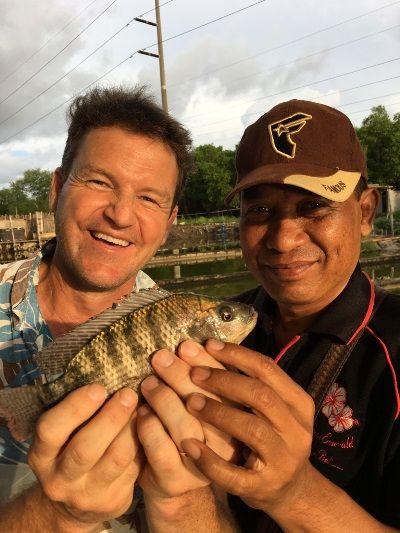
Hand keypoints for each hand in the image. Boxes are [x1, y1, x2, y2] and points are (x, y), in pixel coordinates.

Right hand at [28, 384, 141, 526]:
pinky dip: (144, 444)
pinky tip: (150, 426)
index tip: (98, 386)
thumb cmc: (72, 451)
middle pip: (85, 448)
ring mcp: (86, 495)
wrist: (76, 504)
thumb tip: (108, 373)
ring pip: (116, 458)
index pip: (50, 429)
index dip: (75, 406)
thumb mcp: (63, 436)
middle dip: (111, 417)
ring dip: (133, 428)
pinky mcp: (113, 502)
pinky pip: (134, 469)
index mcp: (42, 455)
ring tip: (142, 406)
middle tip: (128, 394)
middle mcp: (59, 479)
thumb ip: (77, 413)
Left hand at [137, 340, 236, 500]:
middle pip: (208, 404)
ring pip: (185, 426)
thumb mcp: (202, 401)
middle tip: (160, 357)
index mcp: (241, 417)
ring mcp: (204, 465)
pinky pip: (162, 451)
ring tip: (147, 383)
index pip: (232, 385)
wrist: (173, 481)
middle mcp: (229, 443)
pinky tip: (142, 413)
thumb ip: (202, 378)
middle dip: (181, 375)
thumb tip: (186, 345)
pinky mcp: (178, 480)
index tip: (185, 345)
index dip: (209, 362)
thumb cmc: (187, 427)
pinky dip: (150, 428)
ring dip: (164, 400)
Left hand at [181, 340, 314, 515]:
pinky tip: (188, 446)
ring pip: (252, 430)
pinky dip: (210, 460)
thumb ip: (247, 383)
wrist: (291, 490)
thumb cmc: (272, 438)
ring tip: (189, 402)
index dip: (236, 354)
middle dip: (224, 380)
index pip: (268, 369)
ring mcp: (283, 460)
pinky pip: (235, 475)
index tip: (208, 345)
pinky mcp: (265, 487)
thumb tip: (207, 348)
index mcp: (298, 404)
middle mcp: (296, 430)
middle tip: (193, 373)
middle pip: (260, 396)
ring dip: (217, 412)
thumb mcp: (271, 410)